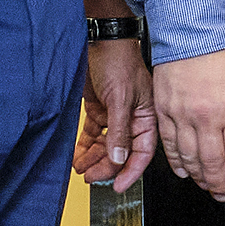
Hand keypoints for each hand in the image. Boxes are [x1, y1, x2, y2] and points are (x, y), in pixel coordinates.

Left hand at [74, 41, 156, 192]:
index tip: (117, 186)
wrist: (99, 39)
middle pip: (121, 152)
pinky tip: (77, 155)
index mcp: (147, 116)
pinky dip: (85, 146)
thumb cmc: (118, 59)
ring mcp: (115, 115)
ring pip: (106, 146)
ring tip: (81, 168)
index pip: (142, 152)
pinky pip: (93, 134)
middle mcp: (132, 118)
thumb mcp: (120, 98)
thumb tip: (119, 158)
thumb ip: (120, 130)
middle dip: (106, 167)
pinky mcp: (99, 110)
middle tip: (90, 177)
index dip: (131, 172)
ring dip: (93, 158)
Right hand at [155, 44, 224, 199]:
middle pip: (213, 164)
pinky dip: (175, 162)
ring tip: (206, 185)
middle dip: (220, 184)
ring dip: (199, 177)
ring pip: (189, 159)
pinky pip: (168, 144)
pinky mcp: (164, 110)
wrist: (192, 30)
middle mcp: (207, 118)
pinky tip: (183, 170)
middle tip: (223, 194)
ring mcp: (182, 115)